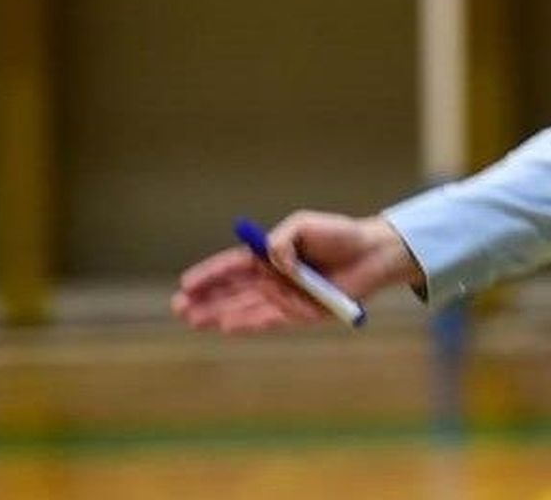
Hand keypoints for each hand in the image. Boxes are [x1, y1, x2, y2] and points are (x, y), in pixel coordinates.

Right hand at [171, 211, 419, 332]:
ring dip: (218, 314)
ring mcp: (284, 297)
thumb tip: (270, 261)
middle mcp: (274, 278)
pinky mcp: (300, 314)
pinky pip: (268, 320)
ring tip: (193, 319)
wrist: (372, 254)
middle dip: (205, 300)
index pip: (233, 267)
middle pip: (232, 291)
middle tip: (179, 308)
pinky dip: (247, 323)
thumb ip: (282, 241)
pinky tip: (226, 325)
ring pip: (243, 308)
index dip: (209, 274)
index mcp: (271, 254)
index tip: (185, 283)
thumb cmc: (340, 235)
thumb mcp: (305, 225)